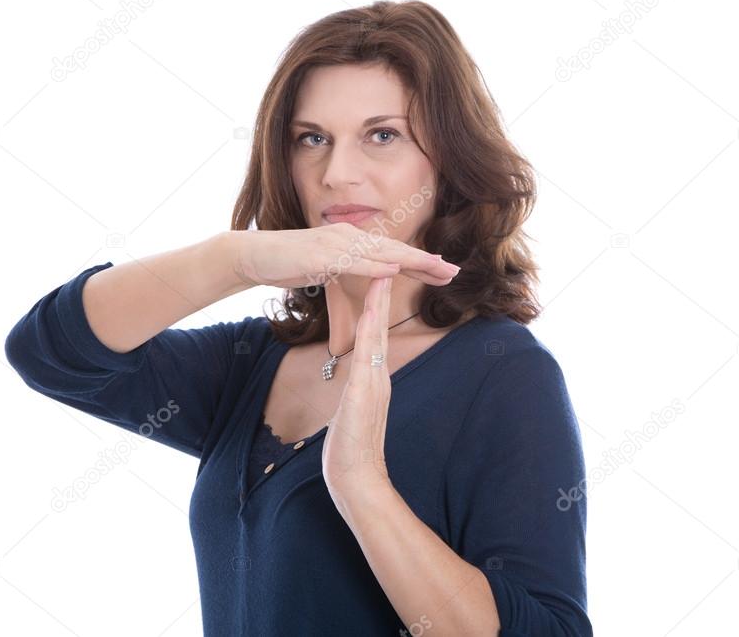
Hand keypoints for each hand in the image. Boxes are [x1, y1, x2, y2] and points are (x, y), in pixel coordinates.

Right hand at [227, 225, 459, 289]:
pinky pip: (352, 260)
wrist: (253, 254)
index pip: (393, 253)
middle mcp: (348, 236)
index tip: (445, 271)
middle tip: (455, 271)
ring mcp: (335, 243)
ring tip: (437, 269)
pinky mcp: (320, 253)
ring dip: (411, 261)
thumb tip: (374, 273)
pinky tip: (393, 270)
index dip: (420, 261)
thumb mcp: (327, 266)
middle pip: (395, 249)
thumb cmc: (289, 261)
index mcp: (352, 240)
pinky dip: (374, 265)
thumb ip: (351, 268)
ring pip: (380, 252)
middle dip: (426, 261)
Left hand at [321, 274, 393, 502]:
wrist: (356, 478)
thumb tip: (354, 384)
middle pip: (381, 326)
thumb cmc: (350, 449)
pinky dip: (371, 332)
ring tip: (382, 272)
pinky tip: (371, 313)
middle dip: (383, 293)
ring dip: (380, 303)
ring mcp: (374, 384)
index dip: (376, 305)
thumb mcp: (351, 412)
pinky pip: (369, 356)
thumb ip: (356, 394)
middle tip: (387, 260)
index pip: (375, 334)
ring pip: (378, 335)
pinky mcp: (365, 394)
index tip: (376, 277)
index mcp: (374, 379)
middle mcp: (378, 377)